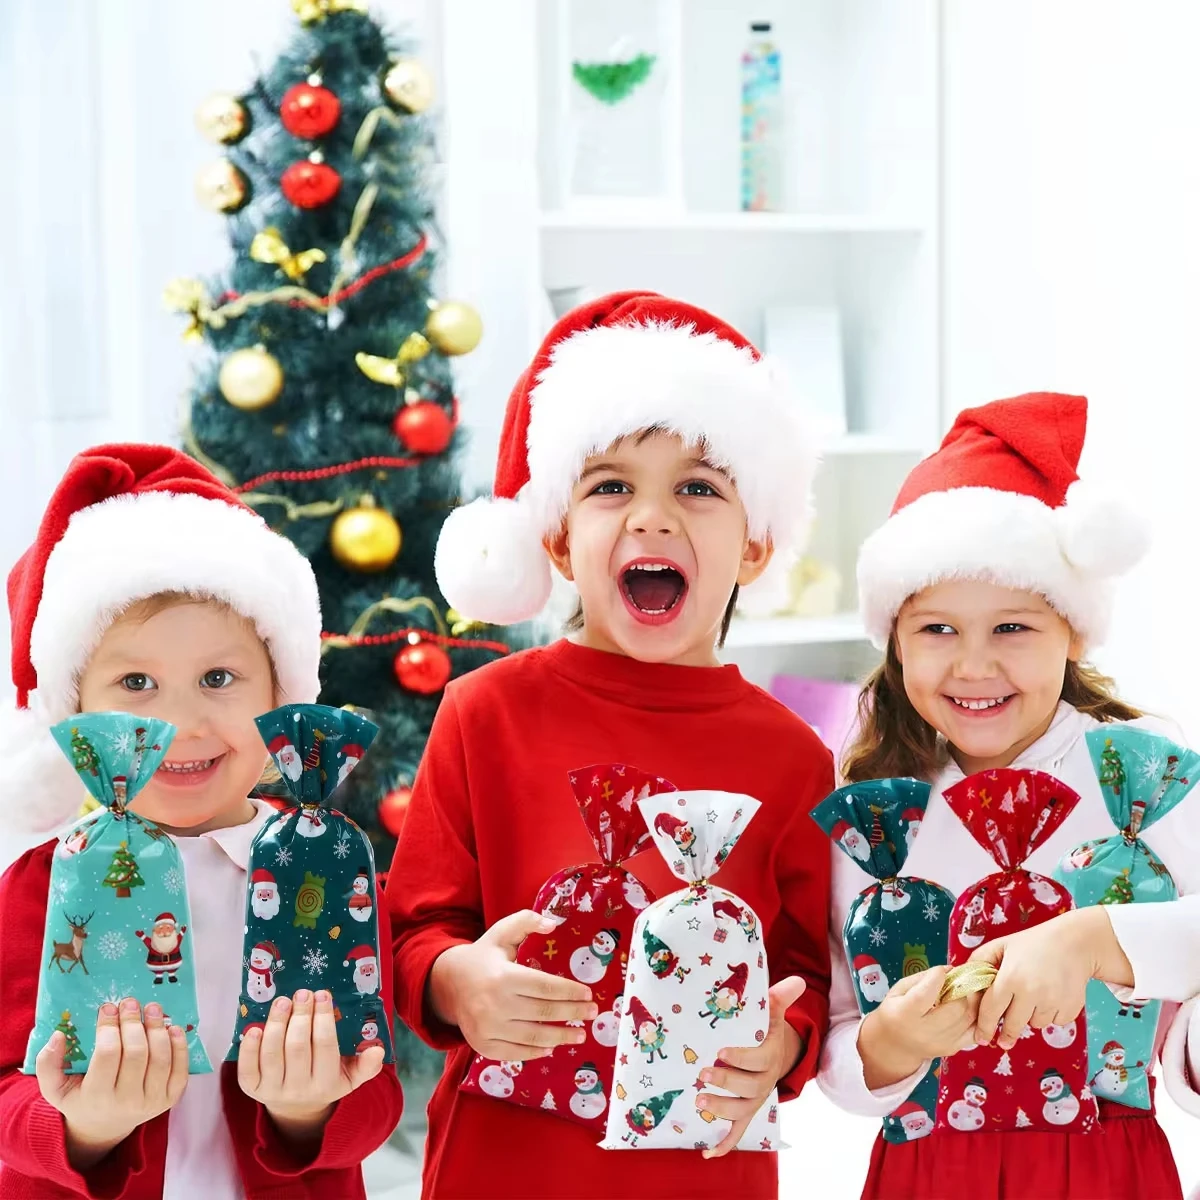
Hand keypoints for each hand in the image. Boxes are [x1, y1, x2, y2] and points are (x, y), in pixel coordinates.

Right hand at [35, 998, 188, 1169]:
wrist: (104, 1127)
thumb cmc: (80, 1099)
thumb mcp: (55, 1088)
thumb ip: (48, 1064)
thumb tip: (58, 1035)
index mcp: (96, 1098)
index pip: (107, 1055)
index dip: (109, 1027)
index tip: (108, 1007)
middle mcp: (126, 1102)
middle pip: (136, 1054)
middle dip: (134, 1023)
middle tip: (130, 1002)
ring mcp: (152, 1102)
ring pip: (160, 1059)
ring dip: (158, 1028)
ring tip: (152, 1008)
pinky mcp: (170, 1099)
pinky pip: (180, 1070)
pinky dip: (179, 1045)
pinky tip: (172, 1026)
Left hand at [238, 989, 382, 1141]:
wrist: (297, 1108)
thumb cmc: (326, 1080)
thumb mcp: (350, 1077)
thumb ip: (366, 1065)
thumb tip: (378, 1049)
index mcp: (326, 1084)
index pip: (325, 1047)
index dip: (323, 1018)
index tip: (323, 994)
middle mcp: (299, 1089)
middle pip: (297, 1047)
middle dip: (300, 1016)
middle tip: (303, 993)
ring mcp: (272, 1090)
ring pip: (272, 1053)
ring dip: (277, 1023)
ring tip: (283, 1001)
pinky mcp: (251, 1089)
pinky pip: (247, 1068)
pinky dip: (249, 1047)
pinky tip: (255, 1027)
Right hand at [428, 910, 597, 1059]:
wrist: (448, 982)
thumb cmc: (483, 957)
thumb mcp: (502, 933)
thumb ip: (526, 921)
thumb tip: (553, 924)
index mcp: (503, 976)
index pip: (545, 987)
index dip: (570, 992)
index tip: (588, 994)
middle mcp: (494, 1004)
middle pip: (543, 1011)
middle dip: (573, 1013)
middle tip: (592, 1013)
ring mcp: (487, 1028)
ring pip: (533, 1036)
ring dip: (561, 1037)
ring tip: (580, 1034)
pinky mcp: (483, 1045)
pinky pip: (515, 1053)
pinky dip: (535, 1052)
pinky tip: (551, 1047)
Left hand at [696, 976, 804, 1158]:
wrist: (779, 1053)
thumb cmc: (768, 1030)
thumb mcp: (774, 1013)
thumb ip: (780, 997)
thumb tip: (799, 980)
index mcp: (769, 1056)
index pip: (757, 1060)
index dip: (740, 1058)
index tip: (720, 1051)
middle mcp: (763, 1081)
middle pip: (748, 1088)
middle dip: (726, 1082)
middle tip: (703, 1073)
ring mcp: (755, 1099)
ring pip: (741, 1111)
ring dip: (721, 1108)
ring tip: (699, 1101)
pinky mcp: (747, 1111)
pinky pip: (739, 1132)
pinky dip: (725, 1144)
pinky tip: (708, 1152)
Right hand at [858, 966, 979, 1089]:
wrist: (895, 1047)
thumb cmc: (894, 1012)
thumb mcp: (899, 990)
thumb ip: (923, 978)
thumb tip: (950, 970)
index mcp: (905, 1014)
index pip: (927, 993)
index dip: (938, 977)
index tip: (941, 971)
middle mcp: (925, 1032)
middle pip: (956, 1008)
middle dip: (961, 990)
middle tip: (957, 983)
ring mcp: (942, 1044)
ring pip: (969, 1018)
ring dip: (971, 1002)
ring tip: (965, 992)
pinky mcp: (953, 1049)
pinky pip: (974, 1031)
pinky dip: (976, 1017)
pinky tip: (969, 1009)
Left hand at [970, 907, 1127, 1048]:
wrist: (1074, 943)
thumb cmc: (1032, 943)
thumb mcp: (1001, 945)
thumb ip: (979, 961)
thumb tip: (964, 981)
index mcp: (1010, 977)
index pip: (991, 1010)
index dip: (984, 1027)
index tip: (980, 1039)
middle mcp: (1031, 993)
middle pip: (1012, 1024)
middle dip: (1006, 1032)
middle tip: (1002, 1040)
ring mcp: (1052, 1002)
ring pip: (1034, 1024)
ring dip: (1030, 1017)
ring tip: (1034, 995)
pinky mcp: (1070, 1009)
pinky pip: (1053, 1022)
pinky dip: (1049, 1014)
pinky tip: (1051, 995)